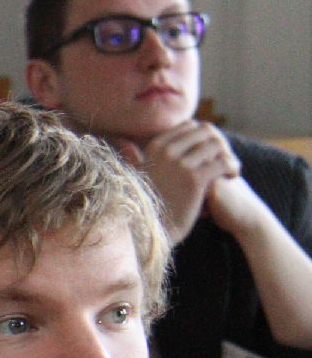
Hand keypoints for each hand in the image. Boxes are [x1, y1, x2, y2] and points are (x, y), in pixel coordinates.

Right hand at [127, 120, 238, 243]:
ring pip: (217, 144)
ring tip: (230, 169)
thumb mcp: (138, 176)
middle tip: (224, 159)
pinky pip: (223, 162)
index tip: (209, 152)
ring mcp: (180, 165)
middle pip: (205, 131)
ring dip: (228, 154)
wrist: (150, 230)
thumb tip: (124, 143)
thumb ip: (135, 158)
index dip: (203, 137)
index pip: (189, 126)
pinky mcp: (195, 179)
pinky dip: (232, 167)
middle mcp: (166, 152)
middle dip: (218, 143)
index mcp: (154, 148)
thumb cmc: (146, 205)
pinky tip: (232, 176)